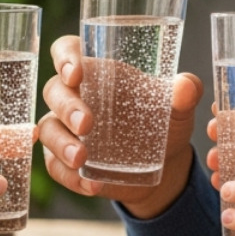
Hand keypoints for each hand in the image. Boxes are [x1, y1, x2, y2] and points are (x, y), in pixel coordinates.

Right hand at [38, 34, 202, 218]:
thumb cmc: (164, 121)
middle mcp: (76, 97)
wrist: (163, 165)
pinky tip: (92, 184)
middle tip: (86, 124)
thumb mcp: (177, 108)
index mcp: (98, 71)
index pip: (68, 50)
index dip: (65, 57)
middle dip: (67, 107)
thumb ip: (184, 93)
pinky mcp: (64, 160)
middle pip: (54, 91)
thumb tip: (186, 86)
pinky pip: (55, 166)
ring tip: (82, 159)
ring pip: (48, 130)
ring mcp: (66, 130)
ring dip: (61, 144)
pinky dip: (70, 176)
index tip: (76, 74)